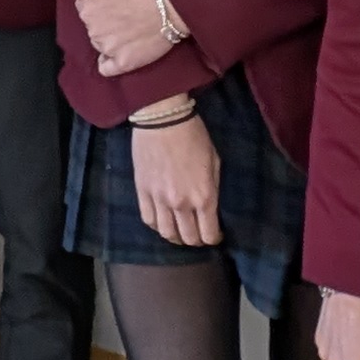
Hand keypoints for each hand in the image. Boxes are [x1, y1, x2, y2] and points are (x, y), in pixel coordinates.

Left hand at [72, 0, 173, 77]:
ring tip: (130, 28)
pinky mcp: (123, 63)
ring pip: (99, 44)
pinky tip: (118, 53)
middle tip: (125, 12)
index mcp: (88, 10)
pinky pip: (105, 67)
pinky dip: (108, 61)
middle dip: (103, 19)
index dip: (98, 0)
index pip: (84, 6)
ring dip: (109, 37)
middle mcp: (94, 32)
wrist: (172, 8)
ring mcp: (108, 50)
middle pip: (92, 25)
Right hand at [130, 111, 220, 244]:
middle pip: (188, 238)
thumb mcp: (214, 162)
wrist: (163, 120)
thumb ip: (212, 188)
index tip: (216, 234)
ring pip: (166, 233)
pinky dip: (157, 225)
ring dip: (176, 237)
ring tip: (180, 232)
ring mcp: (159, 200)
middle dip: (196, 240)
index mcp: (204, 196)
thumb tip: (210, 207)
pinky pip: (148, 219)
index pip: (209, 234)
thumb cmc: (194, 136)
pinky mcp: (142, 192)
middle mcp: (181, 204)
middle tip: (199, 233)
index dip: (214, 238)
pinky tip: (163, 221)